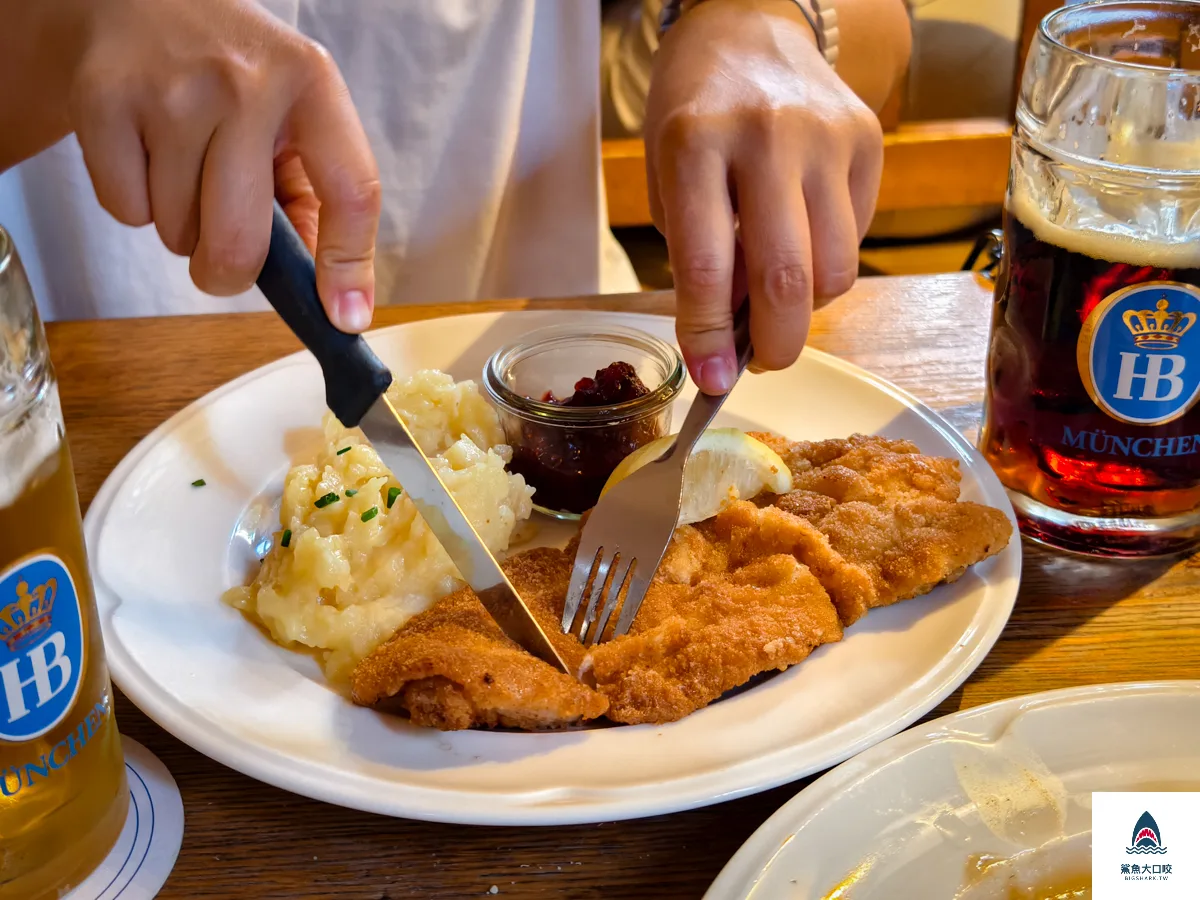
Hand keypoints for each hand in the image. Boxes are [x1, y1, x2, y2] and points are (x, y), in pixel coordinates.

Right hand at [66, 0, 379, 330]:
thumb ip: (319, 195)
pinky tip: (146, 152)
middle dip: (229, 272)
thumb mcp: (297, 110)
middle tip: (225, 252)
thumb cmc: (235, 73)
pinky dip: (134, 203)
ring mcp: (172, 91)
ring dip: (181, 226)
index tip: (343, 319)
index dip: (347, 267)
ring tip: (185, 167)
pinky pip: (126, 212)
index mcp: (312, 83)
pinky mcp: (105, 101)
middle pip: (239, 243)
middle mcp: (246, 82)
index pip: (350, 192)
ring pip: (177, 233)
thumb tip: (337, 295)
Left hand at [644, 0, 882, 392]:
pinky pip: (857, 237)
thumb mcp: (666, 175)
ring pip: (835, 269)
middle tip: (759, 363)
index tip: (712, 380)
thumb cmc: (695, 112)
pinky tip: (801, 242)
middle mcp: (767, 135)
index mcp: (695, 142)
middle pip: (786, 278)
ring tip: (776, 296)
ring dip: (805, 309)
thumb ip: (697, 254)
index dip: (709, 338)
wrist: (749, 26)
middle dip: (774, 346)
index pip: (706, 266)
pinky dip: (828, 265)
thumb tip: (735, 335)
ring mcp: (827, 136)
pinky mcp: (868, 140)